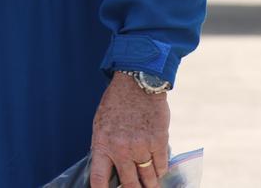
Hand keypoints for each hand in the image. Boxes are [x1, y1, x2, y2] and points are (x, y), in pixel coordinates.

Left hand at [89, 72, 169, 187]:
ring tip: (150, 185)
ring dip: (150, 184)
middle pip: (130, 184)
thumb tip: (109, 168)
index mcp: (103, 145)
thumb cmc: (116, 103)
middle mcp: (122, 150)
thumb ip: (105, 147)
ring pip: (149, 179)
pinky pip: (161, 167)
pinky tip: (157, 170)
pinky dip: (160, 170)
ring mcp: (141, 147)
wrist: (137, 83)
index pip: (99, 179)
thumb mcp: (101, 125)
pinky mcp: (158, 142)